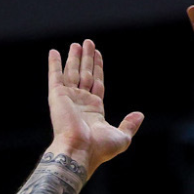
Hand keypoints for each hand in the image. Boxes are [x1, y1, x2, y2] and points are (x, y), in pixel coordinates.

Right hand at [47, 40, 142, 178]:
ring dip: (74, 57)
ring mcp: (68, 98)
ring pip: (72, 72)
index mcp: (94, 109)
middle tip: (88, 43)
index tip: (97, 54)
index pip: (97, 82)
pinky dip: (54, 64)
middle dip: (87, 59)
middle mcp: (81, 102)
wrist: (80, 150)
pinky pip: (55, 76)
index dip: (98, 67)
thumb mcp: (122, 137)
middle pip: (85, 74)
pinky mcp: (57, 96)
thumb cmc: (99, 148)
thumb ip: (130, 125)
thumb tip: (140, 115)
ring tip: (77, 43)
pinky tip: (54, 52)